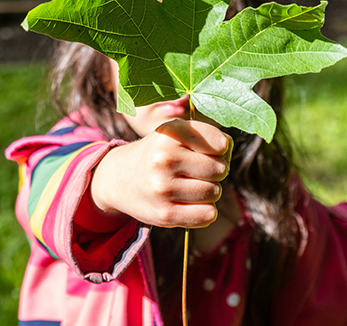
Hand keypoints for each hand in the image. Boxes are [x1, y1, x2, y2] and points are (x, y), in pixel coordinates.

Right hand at [91, 119, 232, 227]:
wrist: (119, 177)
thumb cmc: (159, 152)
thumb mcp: (176, 132)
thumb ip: (207, 136)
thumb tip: (228, 150)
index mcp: (170, 133)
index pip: (221, 143)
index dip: (221, 149)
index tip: (208, 150)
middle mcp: (164, 158)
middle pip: (221, 169)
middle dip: (215, 170)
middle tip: (197, 170)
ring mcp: (163, 187)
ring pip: (215, 192)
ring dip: (209, 190)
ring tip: (189, 184)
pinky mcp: (164, 214)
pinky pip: (208, 215)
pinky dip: (205, 210)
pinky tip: (189, 202)